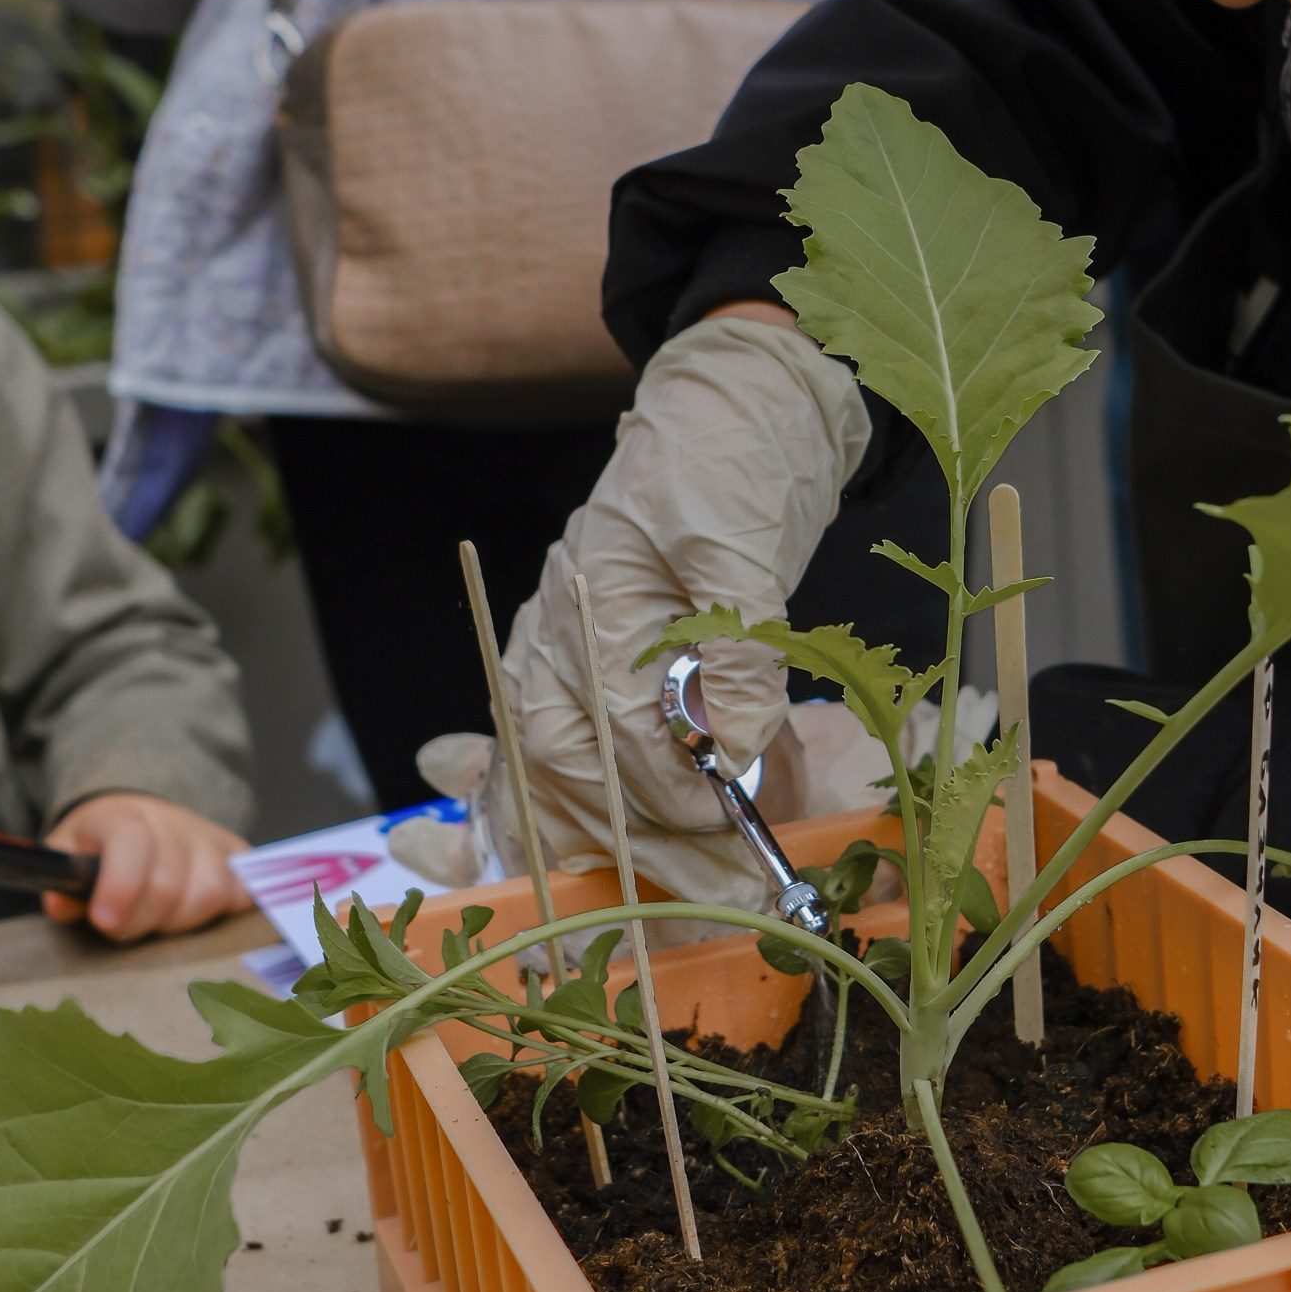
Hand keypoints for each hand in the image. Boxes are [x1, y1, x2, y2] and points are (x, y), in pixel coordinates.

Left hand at [42, 794, 253, 943]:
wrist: (140, 819)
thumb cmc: (97, 850)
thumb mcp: (66, 857)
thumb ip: (60, 883)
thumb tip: (61, 904)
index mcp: (121, 816)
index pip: (132, 840)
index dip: (121, 884)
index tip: (104, 920)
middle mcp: (172, 821)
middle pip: (170, 882)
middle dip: (141, 920)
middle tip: (122, 927)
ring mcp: (211, 837)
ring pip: (211, 891)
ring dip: (181, 921)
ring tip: (158, 921)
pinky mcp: (239, 855)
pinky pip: (243, 893)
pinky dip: (222, 911)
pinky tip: (194, 913)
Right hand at [500, 316, 869, 909]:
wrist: (728, 403)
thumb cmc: (734, 456)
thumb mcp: (748, 539)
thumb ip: (741, 642)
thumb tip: (735, 741)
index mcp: (593, 592)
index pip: (622, 725)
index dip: (681, 787)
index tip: (737, 822)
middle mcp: (555, 626)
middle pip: (573, 767)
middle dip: (646, 838)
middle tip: (725, 885)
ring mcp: (553, 644)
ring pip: (548, 775)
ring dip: (612, 841)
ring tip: (686, 888)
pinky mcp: (570, 660)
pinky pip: (542, 757)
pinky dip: (566, 814)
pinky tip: (594, 859)